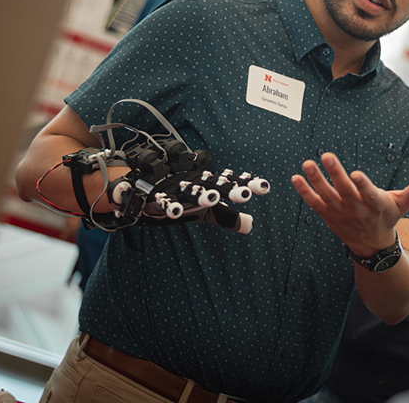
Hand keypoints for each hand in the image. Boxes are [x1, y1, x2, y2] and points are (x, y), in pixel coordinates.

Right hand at [106, 170, 256, 233]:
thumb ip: (227, 217)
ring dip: (201, 195)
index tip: (264, 187)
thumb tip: (251, 226)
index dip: (246, 184)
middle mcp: (195, 183)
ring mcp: (177, 189)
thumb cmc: (181, 199)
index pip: (230, 183)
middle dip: (229, 189)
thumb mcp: (205, 211)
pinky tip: (176, 214)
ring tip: (213, 199)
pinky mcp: (158, 198)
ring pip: (191, 191)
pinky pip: (164, 203)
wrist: (144, 189)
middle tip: (245, 194)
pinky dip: (169, 207)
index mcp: (208, 184)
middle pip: (215, 185)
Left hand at [291, 152, 408, 255]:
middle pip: (345, 191)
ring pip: (326, 196)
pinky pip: (314, 203)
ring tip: (308, 163)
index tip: (356, 173)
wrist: (371, 244)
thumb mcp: (402, 205)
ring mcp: (340, 213)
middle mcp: (356, 209)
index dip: (363, 184)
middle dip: (336, 174)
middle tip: (327, 156)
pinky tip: (296, 178)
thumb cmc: (386, 217)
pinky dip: (304, 192)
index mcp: (375, 205)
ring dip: (316, 180)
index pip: (369, 194)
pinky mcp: (328, 215)